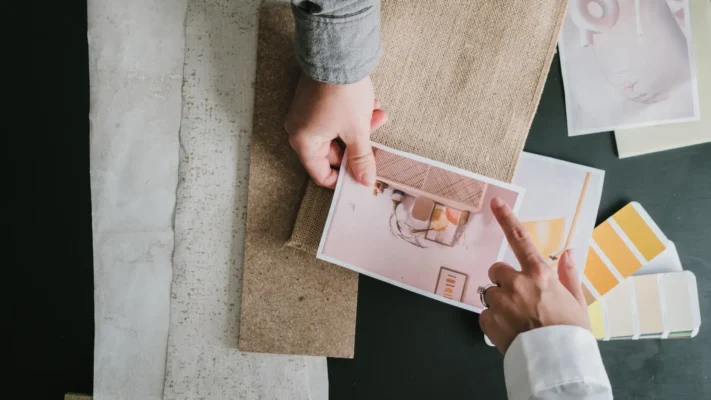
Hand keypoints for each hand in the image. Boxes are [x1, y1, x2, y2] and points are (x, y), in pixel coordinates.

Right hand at [285, 74, 387, 188]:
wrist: (338, 53)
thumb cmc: (342, 93)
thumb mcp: (357, 131)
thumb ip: (361, 159)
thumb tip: (365, 181)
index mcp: (304, 143)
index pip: (321, 174)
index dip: (343, 178)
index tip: (362, 175)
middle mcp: (299, 130)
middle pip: (333, 152)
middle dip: (359, 144)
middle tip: (376, 137)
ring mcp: (306, 114)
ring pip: (338, 132)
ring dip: (360, 126)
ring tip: (378, 114)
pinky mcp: (314, 100)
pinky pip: (334, 117)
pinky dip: (352, 115)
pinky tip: (370, 104)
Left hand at [479, 197, 590, 353]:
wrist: (558, 364)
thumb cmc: (571, 333)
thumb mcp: (577, 301)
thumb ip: (569, 274)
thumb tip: (569, 252)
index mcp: (540, 274)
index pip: (520, 239)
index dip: (507, 218)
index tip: (495, 203)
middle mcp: (517, 283)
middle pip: (497, 270)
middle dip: (504, 281)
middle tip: (519, 299)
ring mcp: (501, 301)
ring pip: (490, 293)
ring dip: (499, 303)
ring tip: (518, 320)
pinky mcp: (489, 320)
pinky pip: (485, 314)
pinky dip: (493, 322)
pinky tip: (510, 330)